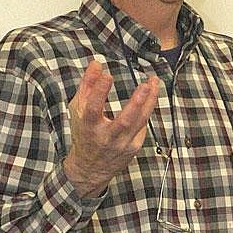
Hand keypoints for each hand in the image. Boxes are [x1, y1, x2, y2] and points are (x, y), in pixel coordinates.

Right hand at [63, 60, 159, 197]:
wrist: (90, 168)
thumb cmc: (84, 134)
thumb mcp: (78, 110)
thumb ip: (87, 86)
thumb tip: (96, 64)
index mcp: (88, 127)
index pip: (93, 109)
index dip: (99, 92)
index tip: (107, 76)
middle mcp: (106, 137)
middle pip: (124, 121)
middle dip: (136, 102)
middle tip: (145, 85)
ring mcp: (122, 144)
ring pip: (140, 122)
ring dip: (149, 101)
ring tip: (154, 83)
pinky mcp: (134, 147)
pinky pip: (143, 125)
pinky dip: (146, 110)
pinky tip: (150, 97)